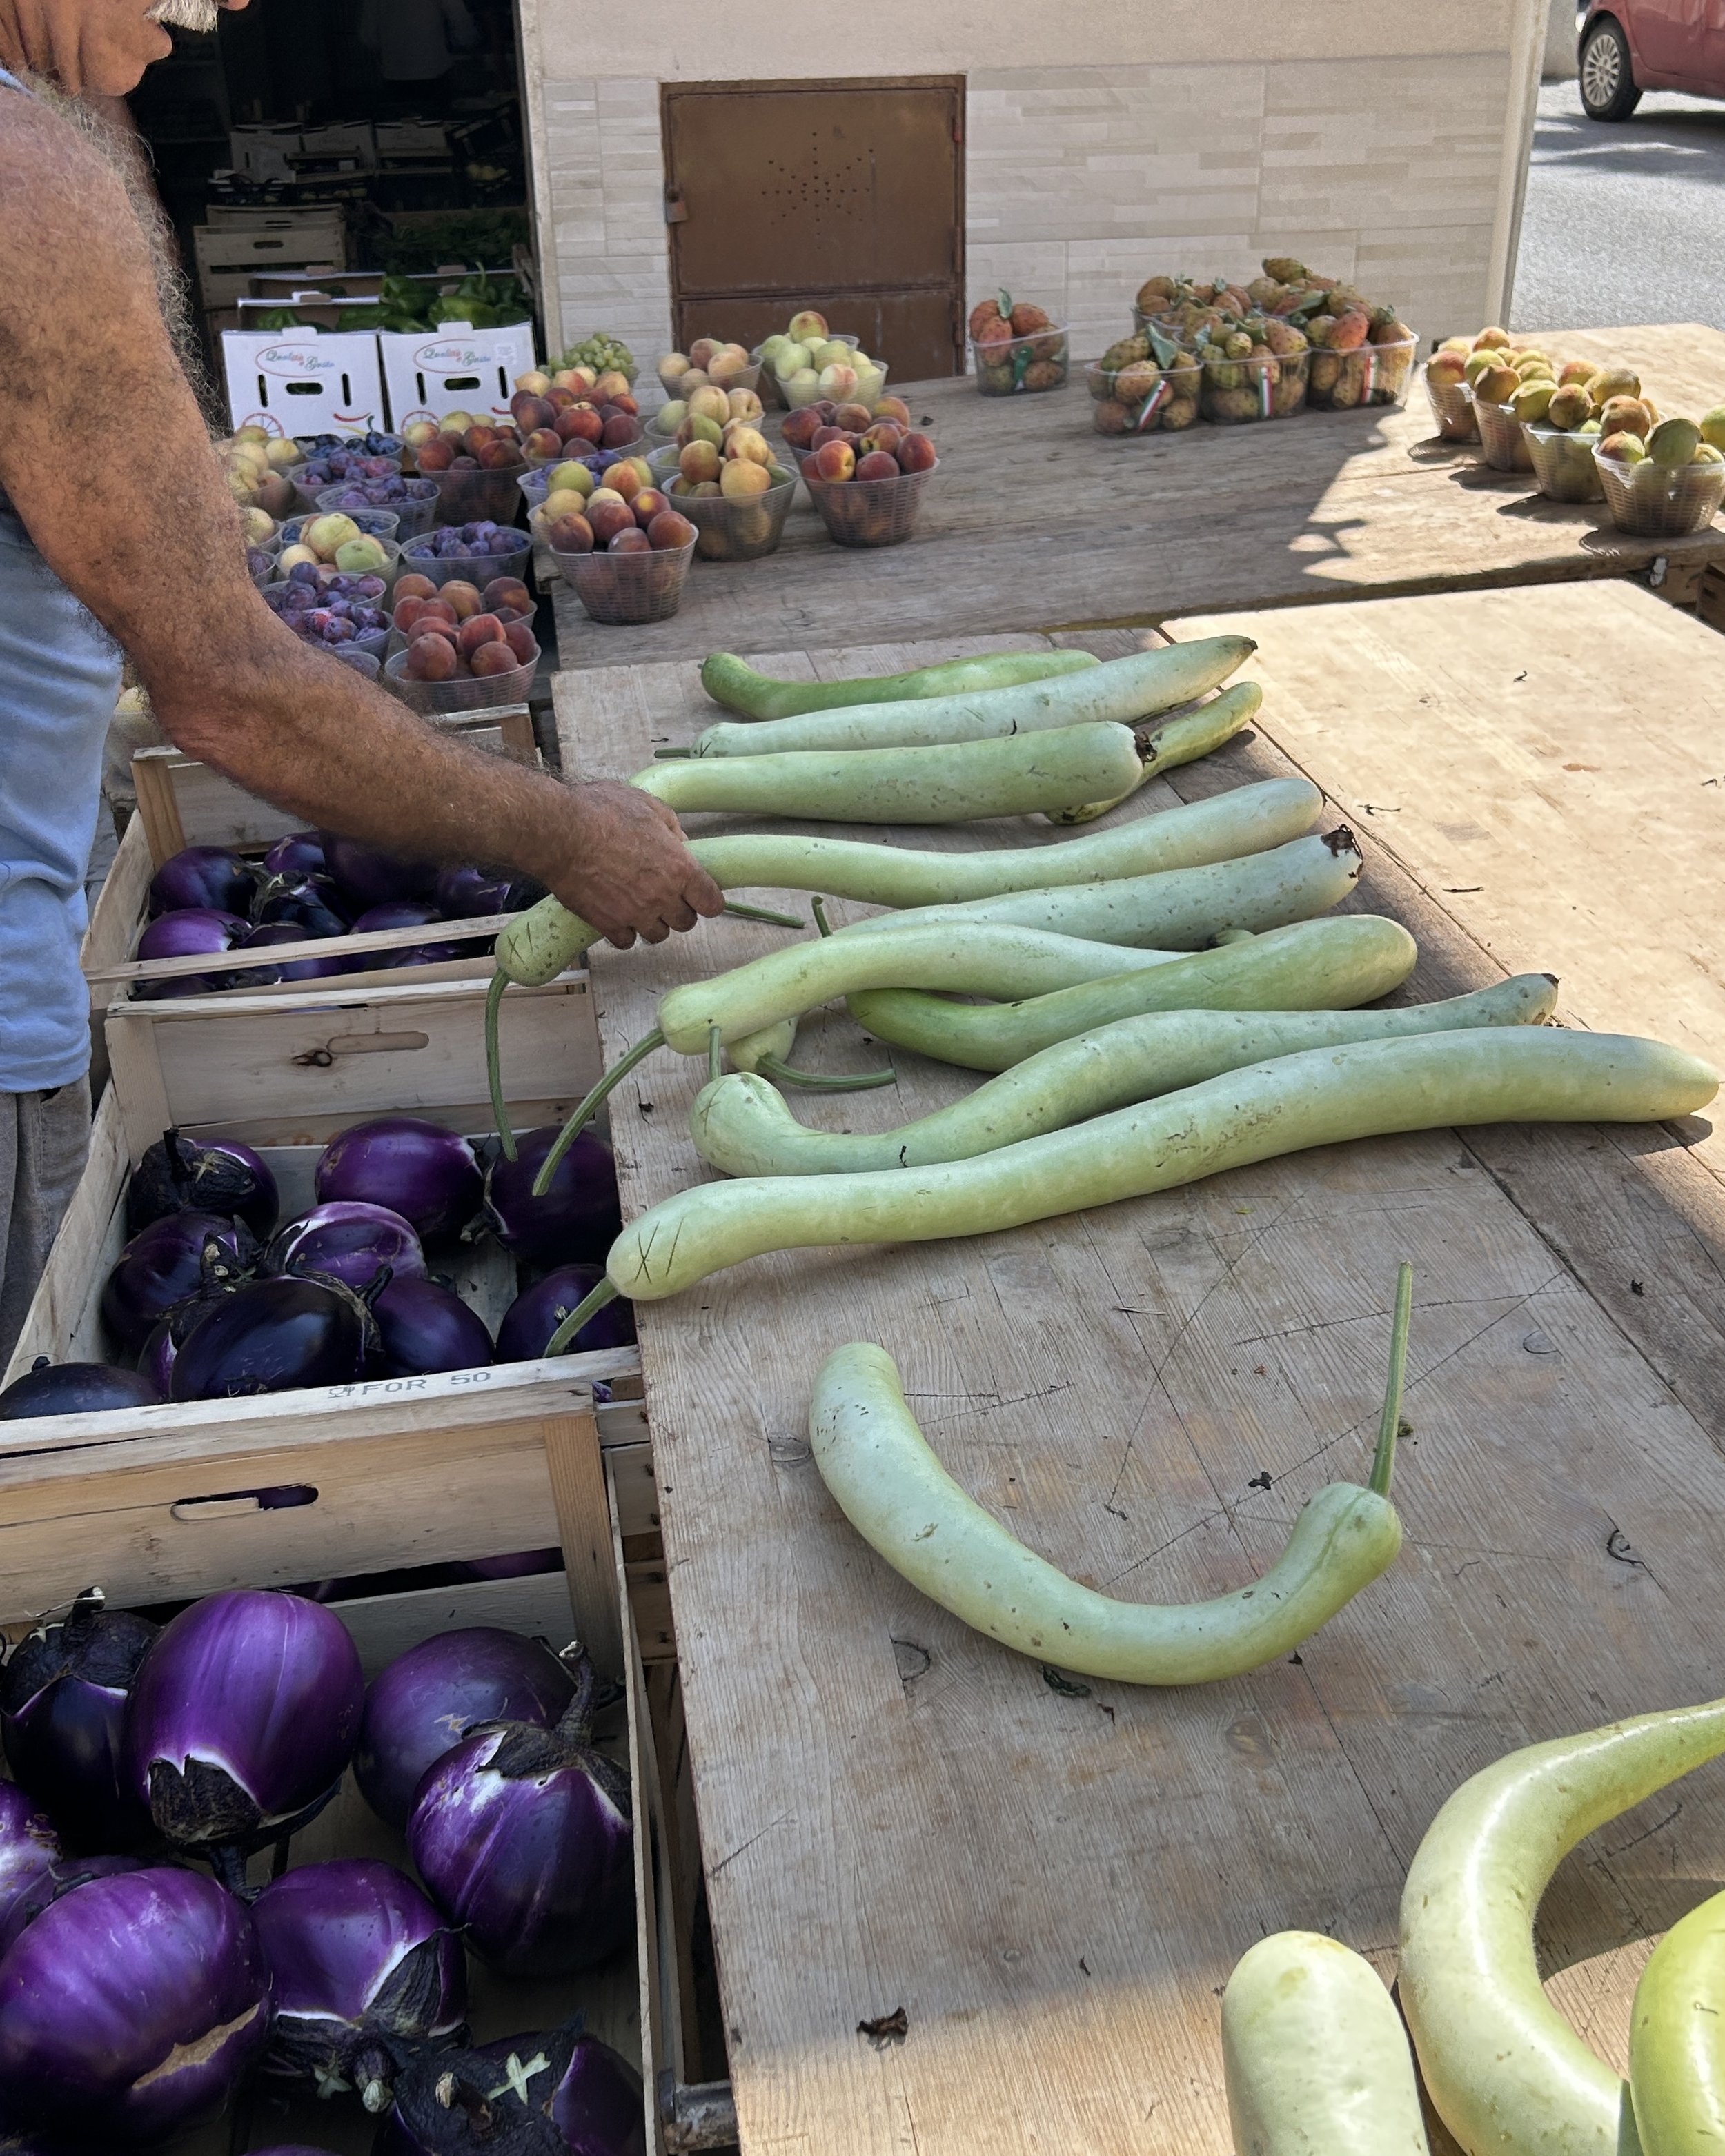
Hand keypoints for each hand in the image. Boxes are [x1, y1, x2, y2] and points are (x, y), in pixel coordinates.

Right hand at [551, 782, 724, 949]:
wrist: (558, 832)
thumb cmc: (600, 812)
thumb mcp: (646, 805)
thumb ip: (671, 826)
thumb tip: (680, 841)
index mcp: (680, 868)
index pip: (711, 903)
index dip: (707, 900)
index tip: (701, 898)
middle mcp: (662, 896)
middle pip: (686, 923)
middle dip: (678, 911)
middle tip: (666, 897)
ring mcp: (635, 913)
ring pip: (658, 935)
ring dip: (652, 923)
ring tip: (640, 907)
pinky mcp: (608, 924)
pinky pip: (626, 942)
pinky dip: (624, 933)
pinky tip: (617, 917)